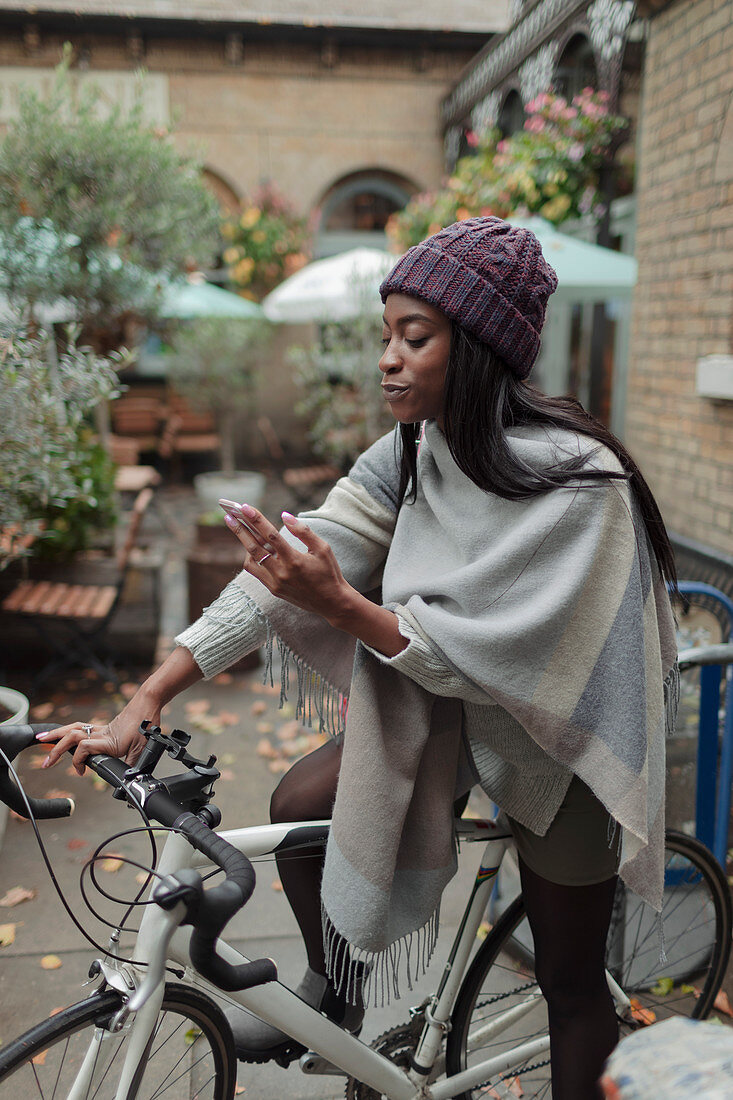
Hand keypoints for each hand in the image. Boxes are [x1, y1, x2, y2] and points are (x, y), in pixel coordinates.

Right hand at [35, 700, 154, 775]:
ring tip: (42, 739)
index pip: (83, 748)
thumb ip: (132, 765)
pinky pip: (81, 728)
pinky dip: (69, 731)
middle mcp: (100, 733)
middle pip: (71, 737)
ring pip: (73, 729)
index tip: (80, 772)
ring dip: (57, 735)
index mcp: (107, 740)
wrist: (148, 702)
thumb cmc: (146, 722)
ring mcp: (101, 729)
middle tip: (45, 762)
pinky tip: (64, 735)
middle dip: (55, 748)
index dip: (77, 761)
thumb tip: (127, 780)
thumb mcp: (143, 749)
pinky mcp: (104, 727)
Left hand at [225, 505, 354, 622]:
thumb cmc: (329, 572)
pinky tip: (254, 547)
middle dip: (240, 530)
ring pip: (251, 560)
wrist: (331, 602)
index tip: (245, 507)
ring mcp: (275, 583)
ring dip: (245, 544)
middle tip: (229, 515)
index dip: (256, 520)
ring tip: (243, 529)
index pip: (271, 535)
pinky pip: (255, 571)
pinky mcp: (273, 589)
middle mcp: (282, 572)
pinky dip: (252, 557)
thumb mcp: (323, 548)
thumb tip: (284, 515)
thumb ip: (303, 531)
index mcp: (295, 560)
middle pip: (254, 547)